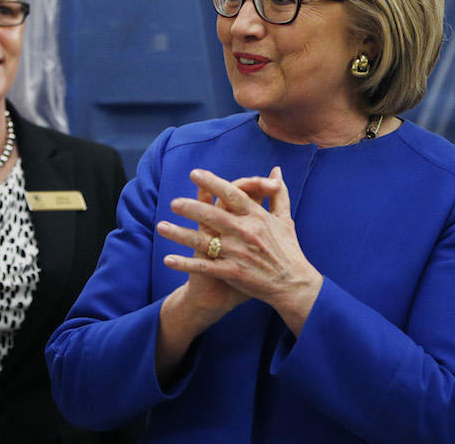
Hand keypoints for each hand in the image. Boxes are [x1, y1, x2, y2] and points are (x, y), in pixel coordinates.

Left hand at [158, 167, 322, 333]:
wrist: (293, 284)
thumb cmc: (289, 249)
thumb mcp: (285, 218)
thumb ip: (278, 192)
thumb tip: (276, 170)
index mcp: (258, 217)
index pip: (232, 194)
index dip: (212, 183)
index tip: (195, 174)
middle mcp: (246, 232)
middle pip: (213, 215)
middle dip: (191, 208)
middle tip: (173, 203)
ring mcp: (238, 253)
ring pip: (203, 240)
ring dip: (180, 234)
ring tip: (161, 227)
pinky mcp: (233, 272)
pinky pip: (204, 266)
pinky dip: (185, 263)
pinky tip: (168, 259)